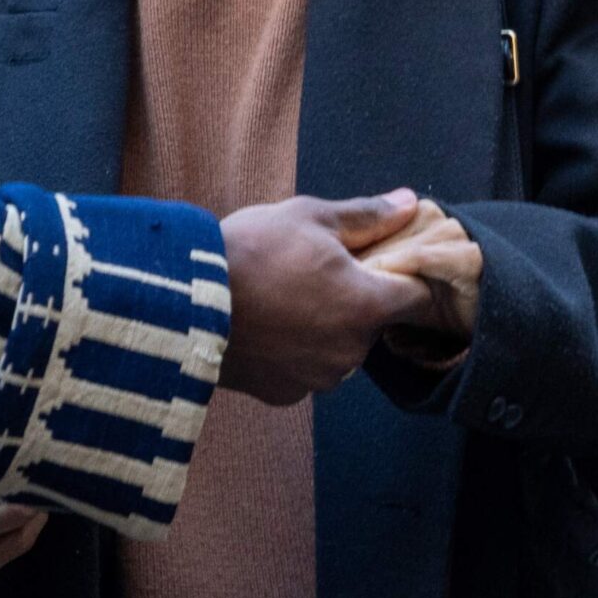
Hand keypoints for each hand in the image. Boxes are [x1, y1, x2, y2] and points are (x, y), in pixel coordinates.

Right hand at [217, 190, 462, 403]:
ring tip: (285, 299)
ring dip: (325, 328)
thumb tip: (409, 204)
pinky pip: (305, 370)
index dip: (406, 278)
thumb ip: (367, 216)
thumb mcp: (310, 217)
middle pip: (374, 323)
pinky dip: (294, 352)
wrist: (179, 301)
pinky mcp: (284, 394)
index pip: (418, 298)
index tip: (384, 264)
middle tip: (318, 273)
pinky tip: (267, 327)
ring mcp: (317, 378)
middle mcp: (351, 351)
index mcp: (367, 305)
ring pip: (339, 348)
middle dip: (356, 299)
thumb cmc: (249, 252)